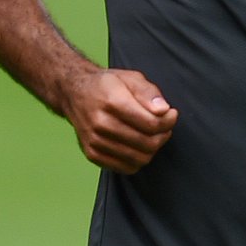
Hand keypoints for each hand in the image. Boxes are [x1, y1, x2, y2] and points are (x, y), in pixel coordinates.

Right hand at [59, 65, 177, 173]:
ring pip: (139, 158)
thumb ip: (149, 92)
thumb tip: (164, 110)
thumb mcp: (130, 77)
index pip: (151, 123)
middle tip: (164, 126)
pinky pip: (126, 168)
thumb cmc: (106, 85)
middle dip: (163, 135)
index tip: (171, 114)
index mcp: (111, 101)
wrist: (74, 93)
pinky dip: (137, 160)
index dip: (168, 121)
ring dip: (152, 149)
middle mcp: (100, 123)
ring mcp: (95, 141)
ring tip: (151, 135)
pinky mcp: (92, 154)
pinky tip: (137, 145)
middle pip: (147, 143)